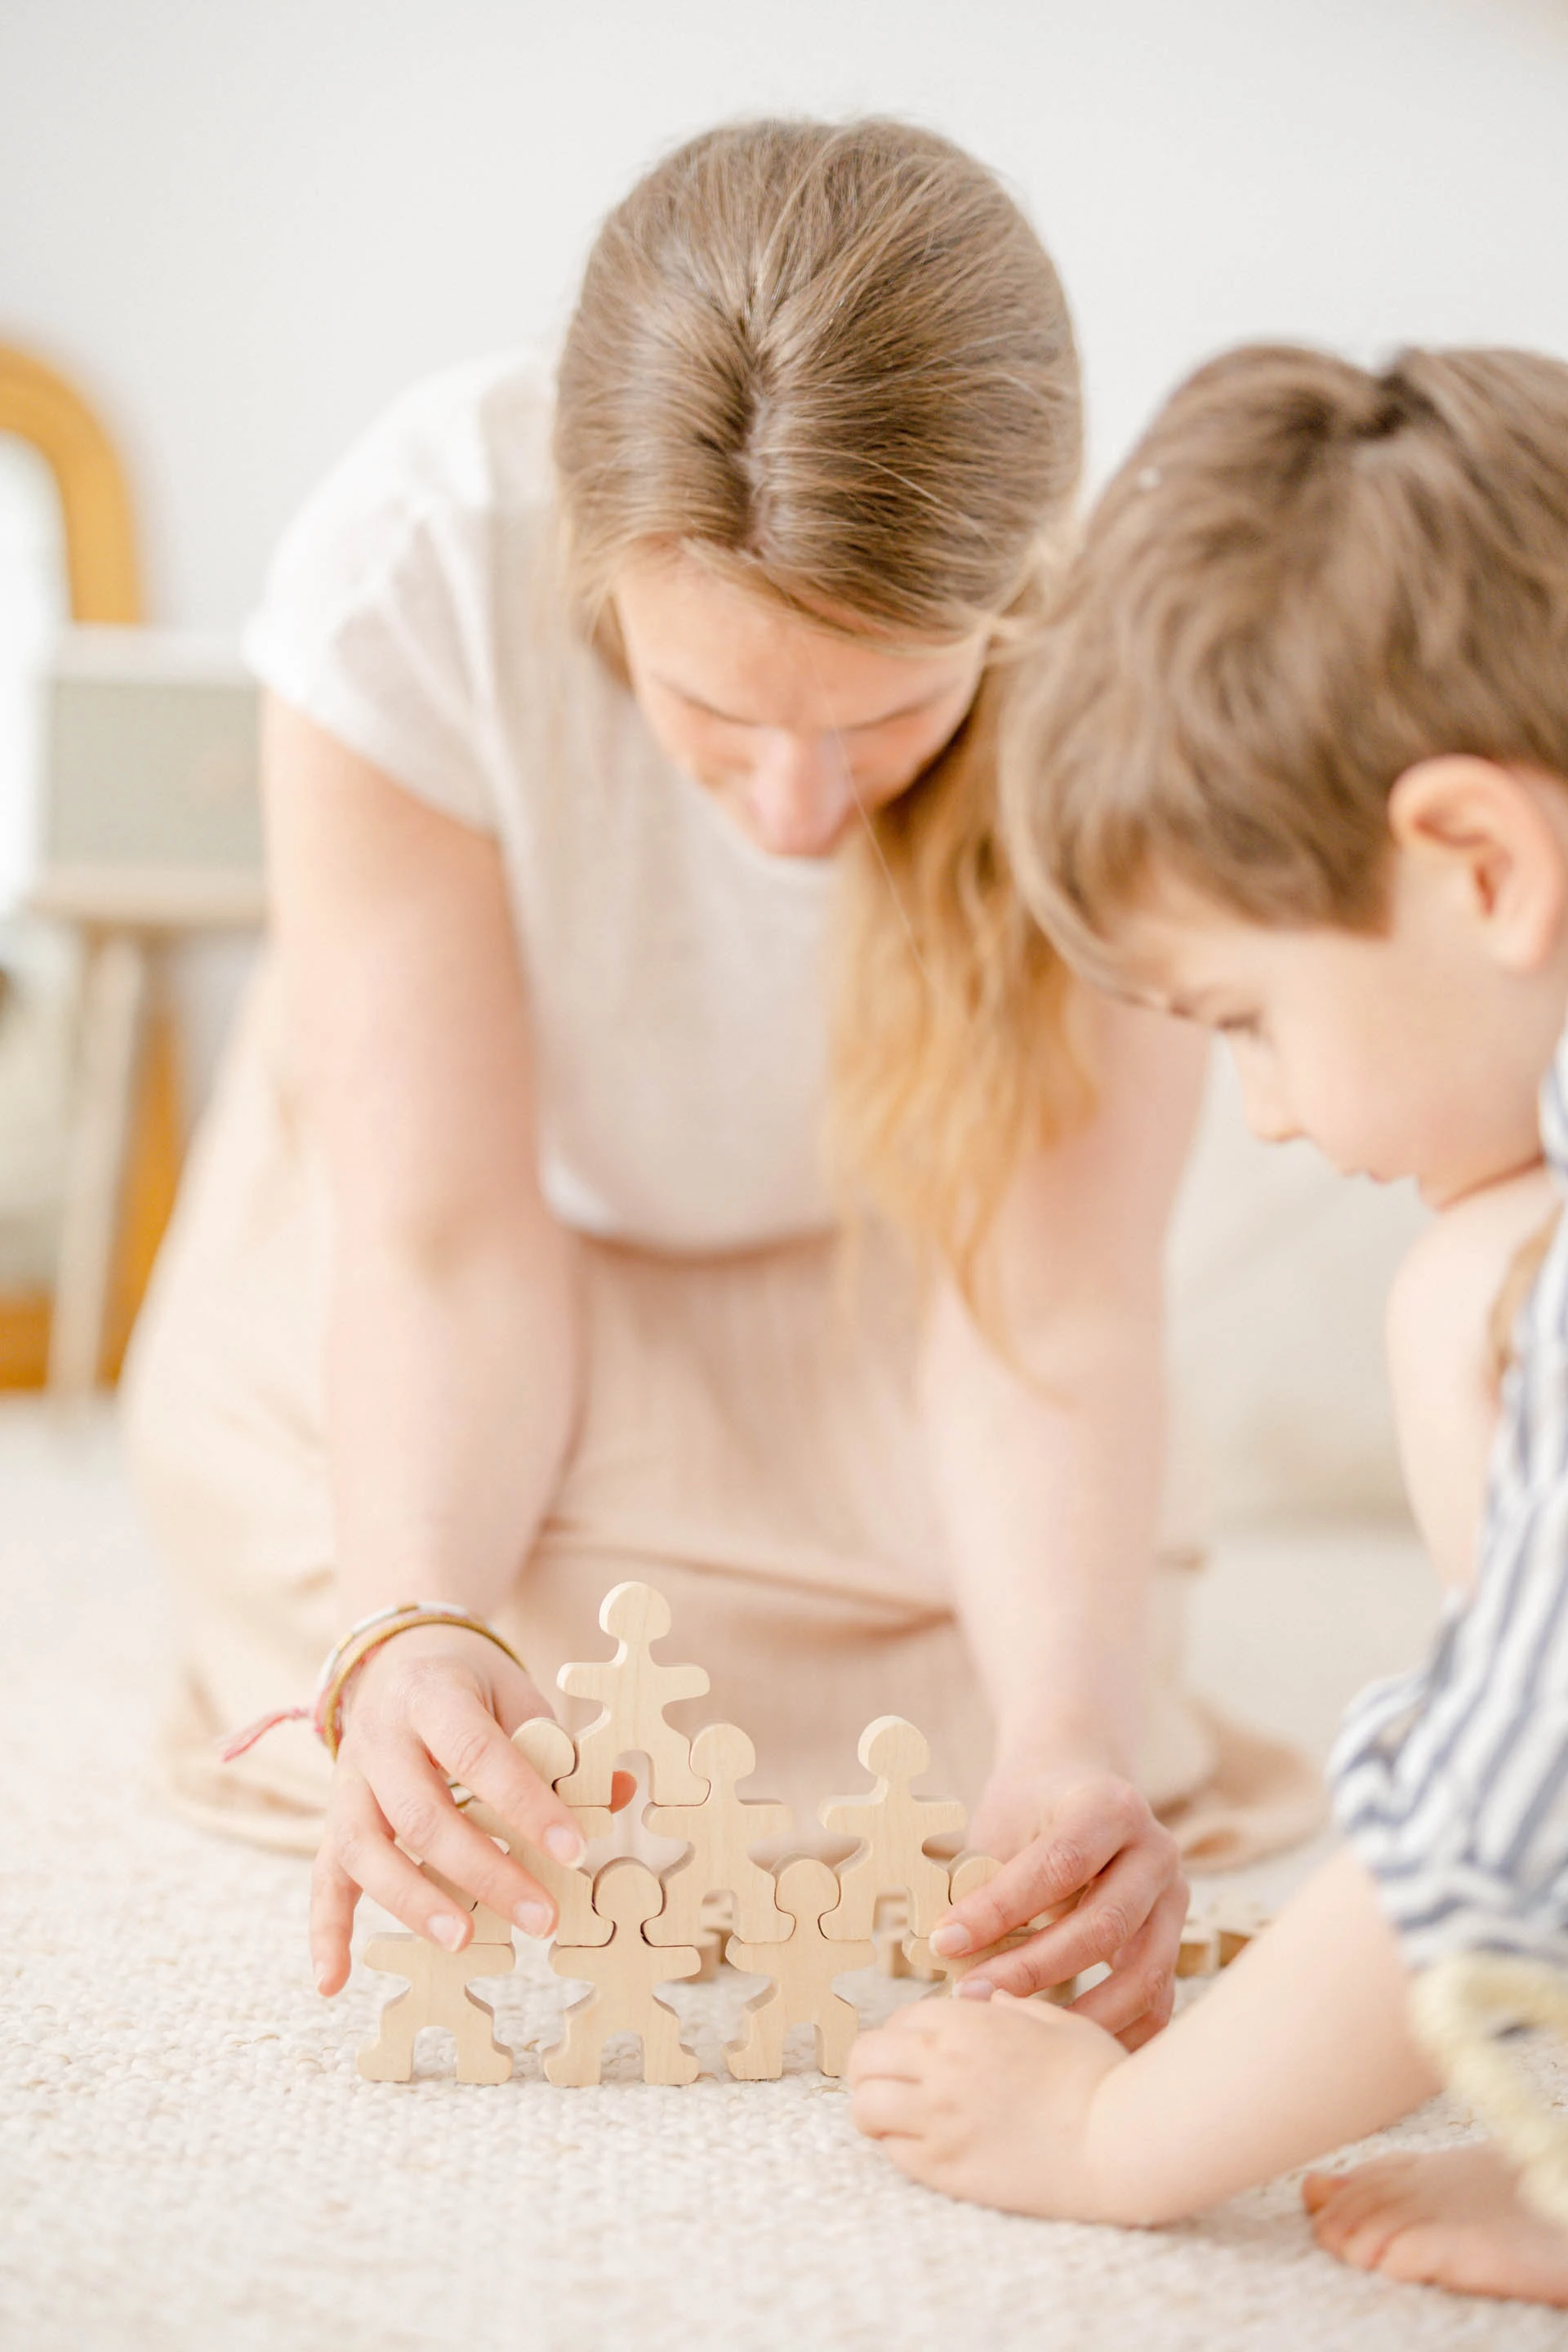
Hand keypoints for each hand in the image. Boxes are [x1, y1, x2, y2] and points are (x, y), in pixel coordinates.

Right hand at [310, 1623, 628, 1994]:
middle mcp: (380, 1739)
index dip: (525, 1803)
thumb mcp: (516, 1695)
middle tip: (541, 1917)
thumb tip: (620, 1794)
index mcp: (432, 1696)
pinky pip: (322, 1877)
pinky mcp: (334, 1818)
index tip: (574, 1848)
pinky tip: (334, 1982)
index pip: (477, 1753)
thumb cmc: (469, 1685)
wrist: (397, 1659)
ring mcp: (348, 1782)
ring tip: (463, 1940)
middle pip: (421, 1813)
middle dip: (483, 1870)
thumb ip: (558, 1747)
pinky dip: (325, 1932)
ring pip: (365, 1847)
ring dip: (413, 1901)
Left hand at [849, 1991, 1126, 2218]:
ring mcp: (938, 2119)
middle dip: (876, 2066)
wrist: (1118, 2144)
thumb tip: (994, 1997)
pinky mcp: (944, 2169)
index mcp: (968, 2024)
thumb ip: (1016, 2007)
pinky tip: (926, 2146)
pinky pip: (891, 2153)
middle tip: (898, 2081)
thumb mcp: (1059, 2021)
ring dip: (875, 2106)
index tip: (927, 2050)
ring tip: (901, 2116)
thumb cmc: (1098, 2077)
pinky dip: (897, 2146)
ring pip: (864, 2105)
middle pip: (865, 2057)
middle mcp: (942, 2065)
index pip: (901, 2018)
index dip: (910, 2033)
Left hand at [931, 1760, 1185, 2047]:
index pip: (1059, 1864)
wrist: (1079, 1783)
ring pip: (1141, 1975)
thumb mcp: (1005, 1822)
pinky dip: (1114, 2031)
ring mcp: (1173, 1900)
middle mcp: (1155, 1852)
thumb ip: (986, 1878)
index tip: (946, 1940)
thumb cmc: (1031, 1809)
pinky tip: (1062, 2045)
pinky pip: (1156, 2002)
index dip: (1001, 1908)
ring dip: (1077, 2014)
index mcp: (1111, 1808)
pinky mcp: (1175, 1941)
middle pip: (1103, 1925)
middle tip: (972, 1993)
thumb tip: (946, 1951)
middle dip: (1032, 1968)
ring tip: (1014, 2026)